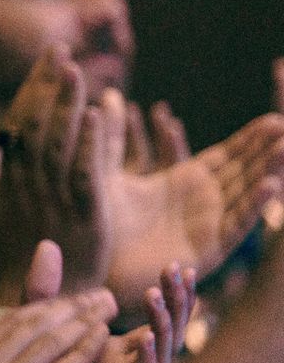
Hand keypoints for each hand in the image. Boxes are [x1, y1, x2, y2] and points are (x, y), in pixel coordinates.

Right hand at [0, 48, 117, 299]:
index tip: (49, 59)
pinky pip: (86, 173)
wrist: (36, 295)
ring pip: (59, 144)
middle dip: (49, 87)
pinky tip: (98, 114)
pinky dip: (90, 144)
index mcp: (7, 177)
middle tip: (61, 52)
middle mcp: (27, 183)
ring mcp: (54, 197)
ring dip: (67, 106)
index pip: (19, 122)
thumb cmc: (12, 253)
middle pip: (37, 125)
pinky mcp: (84, 213)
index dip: (34, 88)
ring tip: (77, 72)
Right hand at [0, 242, 119, 362]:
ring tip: (109, 308)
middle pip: (35, 326)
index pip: (9, 325)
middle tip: (98, 296)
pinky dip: (82, 354)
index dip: (41, 309)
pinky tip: (101, 339)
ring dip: (83, 323)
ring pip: (50, 345)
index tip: (65, 301)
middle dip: (70, 307)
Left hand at [18, 262, 191, 362]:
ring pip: (162, 359)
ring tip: (157, 299)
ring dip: (163, 327)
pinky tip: (145, 340)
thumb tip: (47, 245)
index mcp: (120, 347)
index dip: (173, 294)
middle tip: (178, 271)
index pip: (159, 318)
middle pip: (169, 333)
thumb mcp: (36, 323)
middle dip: (177, 303)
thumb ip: (45, 289)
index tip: (177, 265)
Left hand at [106, 110, 283, 301]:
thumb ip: (112, 135)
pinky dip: (253, 206)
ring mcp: (209, 225)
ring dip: (269, 171)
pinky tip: (270, 186)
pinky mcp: (208, 248)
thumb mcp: (106, 170)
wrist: (95, 267)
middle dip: (268, 149)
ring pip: (247, 193)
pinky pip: (235, 225)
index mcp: (185, 181)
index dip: (251, 138)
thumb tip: (107, 94)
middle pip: (245, 170)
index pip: (227, 155)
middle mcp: (204, 201)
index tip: (275, 119)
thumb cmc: (100, 222)